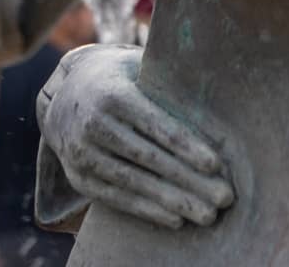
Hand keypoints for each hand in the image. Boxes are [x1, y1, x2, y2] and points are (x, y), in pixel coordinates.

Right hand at [39, 45, 234, 228]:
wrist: (64, 95)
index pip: (156, 125)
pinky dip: (147, 210)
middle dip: (189, 180)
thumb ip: (168, 81)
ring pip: (134, 182)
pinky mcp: (79, 178)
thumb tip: (218, 90)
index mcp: (115, 95)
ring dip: (173, 201)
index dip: (187, 146)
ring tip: (207, 215)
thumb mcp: (137, 68)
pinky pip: (116, 198)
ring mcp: (83, 154)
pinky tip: (176, 219)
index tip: (215, 165)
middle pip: (149, 158)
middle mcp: (95, 126)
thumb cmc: (120, 79)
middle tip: (224, 196)